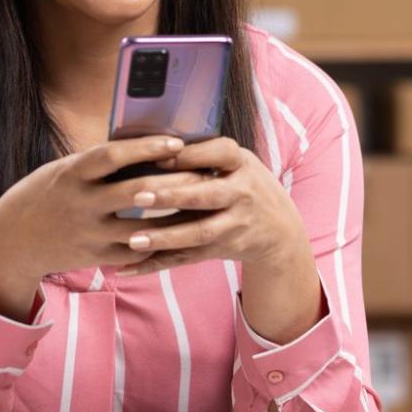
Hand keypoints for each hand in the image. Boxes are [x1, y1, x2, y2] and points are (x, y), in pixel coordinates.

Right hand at [0, 135, 201, 318]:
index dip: (147, 148)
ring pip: (143, 227)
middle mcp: (81, 204)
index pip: (113, 156)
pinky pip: (135, 251)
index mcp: (72, 174)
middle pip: (136, 192)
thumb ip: (99, 163)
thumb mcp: (65, 170)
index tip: (176, 142)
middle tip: (204, 174)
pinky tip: (179, 232)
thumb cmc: (46, 193)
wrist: (14, 240)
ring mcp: (88, 233)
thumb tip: (144, 143)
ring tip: (201, 204)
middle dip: (174, 184)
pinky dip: (158, 242)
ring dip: (175, 217)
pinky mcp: (95, 256)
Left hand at [116, 137, 310, 277]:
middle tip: (138, 195)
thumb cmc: (245, 186)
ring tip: (133, 240)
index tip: (156, 155)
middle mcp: (242, 194)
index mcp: (242, 165)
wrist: (280, 230)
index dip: (188, 155)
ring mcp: (236, 225)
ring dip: (165, 237)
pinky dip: (158, 263)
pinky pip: (188, 257)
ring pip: (198, 233)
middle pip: (206, 196)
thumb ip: (205, 155)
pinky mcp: (225, 249)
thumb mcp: (238, 164)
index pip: (219, 153)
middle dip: (173, 196)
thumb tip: (153, 144)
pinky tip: (131, 267)